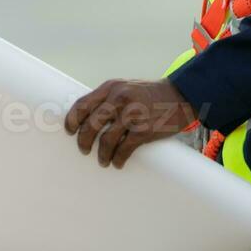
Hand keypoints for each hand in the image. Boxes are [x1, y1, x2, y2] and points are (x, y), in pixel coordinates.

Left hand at [65, 79, 198, 168]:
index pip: (82, 105)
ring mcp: (132, 114)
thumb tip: (86, 119)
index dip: (72, 121)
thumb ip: (108, 99)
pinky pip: (124, 149)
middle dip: (83, 141)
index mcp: (111, 87)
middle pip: (90, 125)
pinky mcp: (144, 130)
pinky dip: (118, 159)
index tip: (70, 132)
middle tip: (84, 150)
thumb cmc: (150, 95)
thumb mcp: (126, 88)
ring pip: (106, 141)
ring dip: (102, 155)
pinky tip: (117, 163)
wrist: (180, 96)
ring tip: (103, 160)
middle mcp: (119, 99)